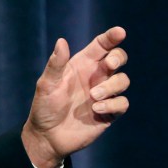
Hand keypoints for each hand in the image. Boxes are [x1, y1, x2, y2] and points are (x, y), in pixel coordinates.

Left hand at [22, 26, 129, 167]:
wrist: (48, 136)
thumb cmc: (44, 107)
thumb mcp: (46, 84)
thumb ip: (56, 64)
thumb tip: (62, 41)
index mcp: (81, 65)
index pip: (101, 46)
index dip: (111, 37)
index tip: (120, 32)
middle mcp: (95, 77)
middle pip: (118, 58)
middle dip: (118, 57)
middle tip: (109, 64)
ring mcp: (104, 94)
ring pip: (123, 80)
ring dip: (112, 86)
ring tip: (93, 96)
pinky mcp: (110, 112)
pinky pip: (122, 103)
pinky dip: (112, 104)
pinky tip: (96, 110)